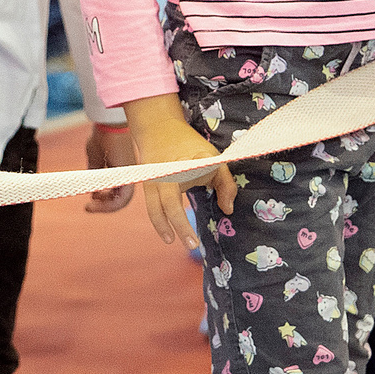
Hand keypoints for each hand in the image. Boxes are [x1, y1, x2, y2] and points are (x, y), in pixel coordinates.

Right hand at [81, 124, 137, 213]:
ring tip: (90, 206)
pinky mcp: (128, 176)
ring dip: (106, 207)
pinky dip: (110, 203)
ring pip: (123, 202)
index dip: (105, 201)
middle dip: (104, 207)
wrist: (107, 125)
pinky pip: (123, 198)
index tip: (91, 201)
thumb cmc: (102, 138)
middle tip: (88, 207)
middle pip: (120, 200)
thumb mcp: (95, 159)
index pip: (117, 193)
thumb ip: (96, 174)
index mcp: (122, 172)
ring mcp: (130, 176)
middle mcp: (128, 175)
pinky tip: (95, 199)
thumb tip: (94, 191)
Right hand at [126, 98, 233, 248]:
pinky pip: (151, 206)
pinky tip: (167, 231)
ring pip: (154, 207)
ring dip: (162, 226)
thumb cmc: (189, 147)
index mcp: (186, 164)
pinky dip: (158, 219)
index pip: (202, 177)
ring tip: (171, 240)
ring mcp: (153, 179)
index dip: (214, 184)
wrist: (158, 129)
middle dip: (180, 224)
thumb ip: (225, 183)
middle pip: (169, 202)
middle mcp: (166, 173)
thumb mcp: (212, 158)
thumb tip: (228, 210)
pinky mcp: (146, 185)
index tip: (226, 209)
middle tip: (193, 244)